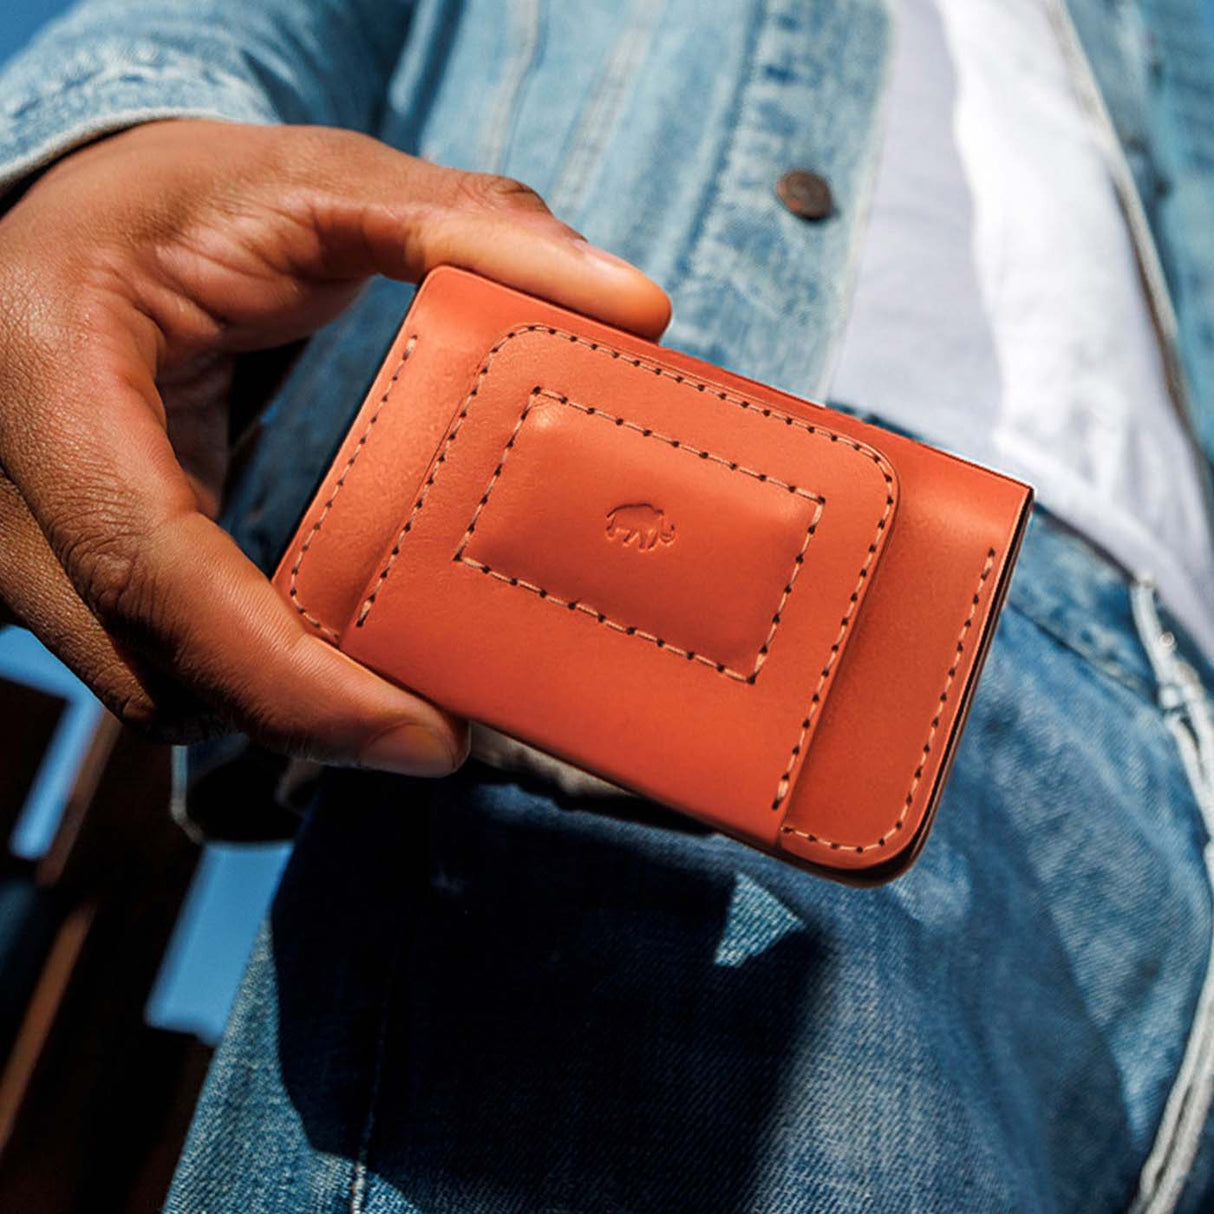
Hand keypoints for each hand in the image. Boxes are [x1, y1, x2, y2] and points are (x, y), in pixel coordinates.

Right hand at [0, 119, 669, 774]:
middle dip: (304, 720)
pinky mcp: (69, 568)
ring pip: (151, 691)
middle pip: (154, 669)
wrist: (83, 215)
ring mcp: (25, 540)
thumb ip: (465, 225)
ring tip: (407, 696)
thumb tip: (637, 302)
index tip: (428, 738)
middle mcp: (10, 481)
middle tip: (448, 726)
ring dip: (277, 712)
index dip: (289, 678)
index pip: (154, 567)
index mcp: (54, 373)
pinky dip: (250, 682)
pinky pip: (158, 665)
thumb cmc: (190, 196)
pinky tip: (339, 662)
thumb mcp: (318, 182)